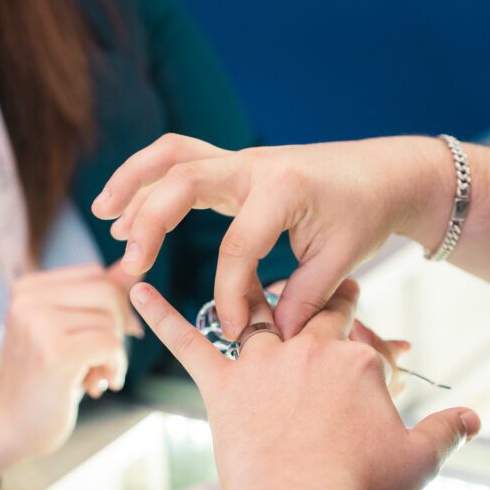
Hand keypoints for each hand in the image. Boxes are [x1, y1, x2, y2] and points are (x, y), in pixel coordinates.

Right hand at [0, 264, 137, 489]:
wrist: (9, 427)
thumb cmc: (46, 377)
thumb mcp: (71, 329)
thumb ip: (100, 296)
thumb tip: (135, 263)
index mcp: (29, 288)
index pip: (98, 276)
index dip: (117, 306)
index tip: (111, 335)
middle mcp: (28, 299)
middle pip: (109, 292)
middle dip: (120, 326)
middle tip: (107, 358)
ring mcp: (38, 324)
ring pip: (112, 320)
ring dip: (115, 353)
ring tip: (95, 375)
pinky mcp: (54, 352)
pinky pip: (110, 343)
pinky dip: (115, 365)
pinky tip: (99, 384)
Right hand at [92, 134, 452, 338]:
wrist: (385, 173)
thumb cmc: (365, 214)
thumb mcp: (342, 260)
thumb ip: (303, 298)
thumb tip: (266, 334)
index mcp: (283, 189)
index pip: (238, 246)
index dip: (230, 294)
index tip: (232, 329)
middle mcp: (255, 166)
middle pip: (184, 182)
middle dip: (150, 223)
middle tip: (130, 266)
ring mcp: (242, 161)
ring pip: (174, 155)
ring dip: (134, 180)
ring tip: (104, 214)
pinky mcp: (236, 166)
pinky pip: (182, 158)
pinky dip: (150, 174)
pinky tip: (129, 204)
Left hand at [130, 280, 478, 489]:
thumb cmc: (360, 489)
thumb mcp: (418, 459)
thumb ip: (448, 432)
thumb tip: (477, 420)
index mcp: (353, 362)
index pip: (361, 334)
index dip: (370, 338)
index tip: (376, 340)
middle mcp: (306, 351)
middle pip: (313, 312)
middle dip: (324, 301)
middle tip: (330, 293)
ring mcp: (261, 365)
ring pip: (256, 314)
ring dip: (252, 293)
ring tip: (248, 275)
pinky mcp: (223, 386)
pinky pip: (187, 341)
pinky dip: (161, 314)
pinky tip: (136, 288)